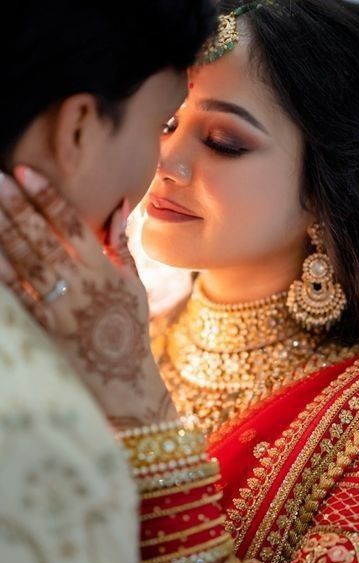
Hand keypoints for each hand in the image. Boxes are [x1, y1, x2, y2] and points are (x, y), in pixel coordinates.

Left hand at [0, 167, 176, 423]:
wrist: (123, 383)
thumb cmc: (130, 329)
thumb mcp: (134, 286)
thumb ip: (122, 246)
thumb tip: (120, 205)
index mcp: (105, 272)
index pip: (72, 226)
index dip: (47, 198)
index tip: (25, 172)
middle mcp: (80, 287)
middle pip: (41, 240)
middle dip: (15, 207)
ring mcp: (59, 309)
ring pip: (22, 264)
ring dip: (2, 233)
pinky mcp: (43, 329)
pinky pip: (16, 297)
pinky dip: (0, 274)